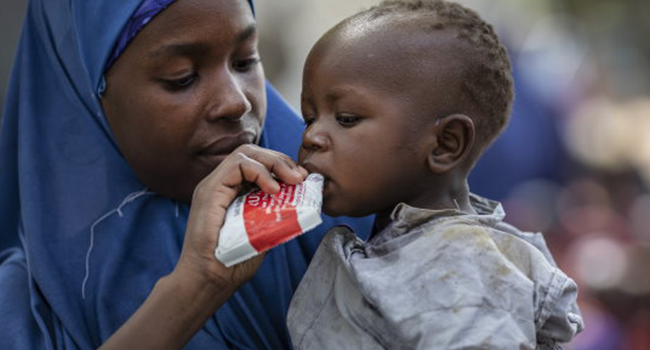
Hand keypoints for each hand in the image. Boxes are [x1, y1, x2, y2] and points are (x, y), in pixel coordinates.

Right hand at [174, 144, 307, 294]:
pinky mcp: (210, 191)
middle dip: (282, 160)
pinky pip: (237, 165)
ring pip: (246, 154)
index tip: (301, 179)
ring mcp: (213, 186)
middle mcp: (222, 185)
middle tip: (300, 176)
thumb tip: (300, 207)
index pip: (258, 164)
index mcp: (232, 192)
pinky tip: (274, 189)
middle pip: (253, 154)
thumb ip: (275, 217)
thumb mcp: (263, 234)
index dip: (282, 166)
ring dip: (274, 163)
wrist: (208, 280)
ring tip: (292, 180)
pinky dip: (260, 171)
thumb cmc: (233, 263)